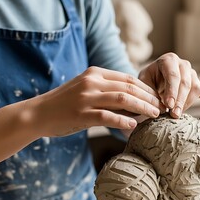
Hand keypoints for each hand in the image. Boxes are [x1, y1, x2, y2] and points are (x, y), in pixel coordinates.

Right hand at [29, 66, 161, 136]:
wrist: (37, 113)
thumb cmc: (66, 103)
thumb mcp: (87, 89)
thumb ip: (108, 91)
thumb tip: (136, 101)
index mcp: (95, 73)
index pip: (128, 78)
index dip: (146, 88)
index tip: (158, 97)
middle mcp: (92, 82)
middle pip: (129, 87)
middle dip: (149, 97)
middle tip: (162, 107)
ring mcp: (86, 97)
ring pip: (122, 99)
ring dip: (142, 107)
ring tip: (154, 115)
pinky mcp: (80, 114)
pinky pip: (107, 116)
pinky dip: (122, 120)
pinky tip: (133, 126)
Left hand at [138, 53, 199, 117]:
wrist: (152, 79)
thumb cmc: (147, 80)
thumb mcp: (143, 82)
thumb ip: (150, 92)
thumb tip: (161, 108)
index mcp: (169, 60)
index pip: (173, 75)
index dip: (172, 91)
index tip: (168, 105)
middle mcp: (183, 64)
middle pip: (186, 83)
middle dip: (180, 100)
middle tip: (174, 115)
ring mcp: (192, 74)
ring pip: (195, 88)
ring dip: (187, 103)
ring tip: (178, 115)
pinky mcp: (197, 84)